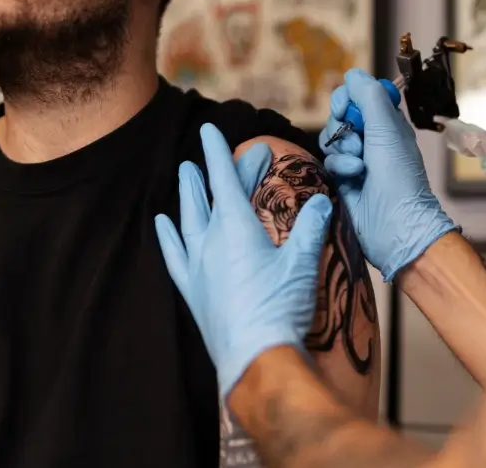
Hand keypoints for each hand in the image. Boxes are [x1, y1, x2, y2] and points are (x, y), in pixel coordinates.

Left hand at [154, 123, 333, 397]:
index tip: (210, 129)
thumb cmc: (280, 307)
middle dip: (220, 171)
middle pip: (211, 196)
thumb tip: (323, 201)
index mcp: (236, 227)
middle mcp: (210, 241)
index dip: (219, 152)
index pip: (225, 179)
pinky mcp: (192, 290)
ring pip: (187, 219)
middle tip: (239, 156)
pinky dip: (167, 236)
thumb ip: (311, 227)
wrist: (256, 356)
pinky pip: (173, 254)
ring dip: (188, 194)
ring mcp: (197, 266)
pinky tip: (162, 223)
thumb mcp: (302, 262)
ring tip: (185, 173)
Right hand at [318, 69, 458, 281]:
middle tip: (357, 142)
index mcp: (386, 124)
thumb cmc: (398, 174)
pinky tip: (352, 177)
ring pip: (330, 139)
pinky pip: (328, 161)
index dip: (348, 99)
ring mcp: (355, 161)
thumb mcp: (386, 128)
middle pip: (339, 117)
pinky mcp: (342, 181)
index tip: (345, 108)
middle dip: (342, 127)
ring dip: (342, 149)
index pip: (358, 97)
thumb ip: (368, 96)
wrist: (395, 223)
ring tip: (358, 165)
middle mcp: (371, 139)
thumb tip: (352, 73)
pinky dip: (339, 167)